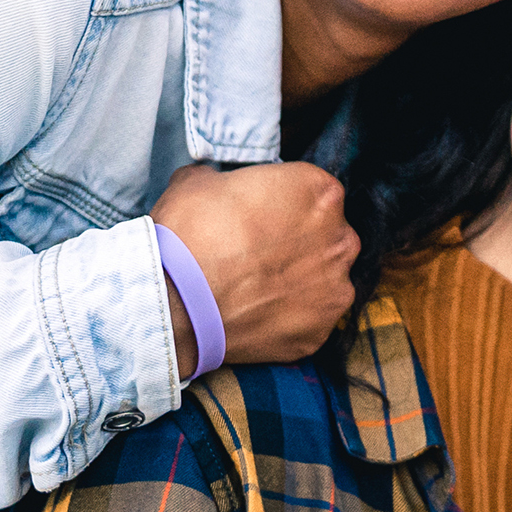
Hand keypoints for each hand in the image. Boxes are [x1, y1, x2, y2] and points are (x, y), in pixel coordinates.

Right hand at [151, 162, 357, 370]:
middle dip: (298, 246)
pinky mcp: (320, 331)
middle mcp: (340, 239)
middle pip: (326, 238)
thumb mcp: (197, 183)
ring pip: (323, 281)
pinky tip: (257, 320)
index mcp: (321, 192)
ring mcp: (335, 288)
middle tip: (257, 259)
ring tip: (255, 293)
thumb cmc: (187, 236)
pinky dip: (288, 322)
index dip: (283, 208)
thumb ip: (222, 179)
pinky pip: (310, 322)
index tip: (259, 221)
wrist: (171, 303)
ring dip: (298, 285)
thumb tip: (214, 182)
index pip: (312, 194)